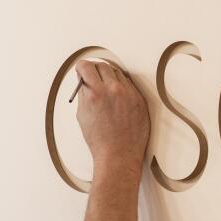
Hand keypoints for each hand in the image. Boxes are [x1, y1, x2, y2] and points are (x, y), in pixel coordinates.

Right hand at [74, 59, 149, 176]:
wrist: (118, 155)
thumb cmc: (99, 140)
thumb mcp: (83, 115)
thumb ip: (84, 94)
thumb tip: (83, 80)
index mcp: (95, 93)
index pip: (86, 66)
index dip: (81, 67)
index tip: (81, 70)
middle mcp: (112, 89)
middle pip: (102, 65)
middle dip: (94, 70)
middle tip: (92, 77)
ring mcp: (128, 93)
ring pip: (117, 73)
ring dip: (109, 76)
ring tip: (105, 89)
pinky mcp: (139, 99)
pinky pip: (129, 84)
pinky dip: (121, 86)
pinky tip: (117, 97)